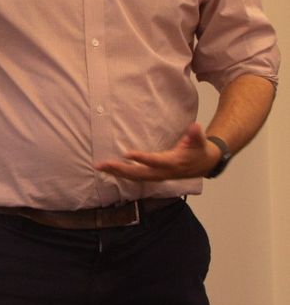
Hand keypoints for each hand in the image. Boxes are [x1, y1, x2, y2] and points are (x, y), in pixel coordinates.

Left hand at [95, 122, 222, 181]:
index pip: (155, 162)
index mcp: (173, 163)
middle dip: (120, 169)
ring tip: (99, 167)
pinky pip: (135, 178)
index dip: (142, 158)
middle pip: (139, 173)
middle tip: (103, 164)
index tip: (127, 154)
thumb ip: (196, 135)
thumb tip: (195, 126)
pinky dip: (121, 175)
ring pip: (134, 177)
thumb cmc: (199, 150)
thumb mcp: (199, 141)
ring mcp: (157, 176)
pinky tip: (108, 171)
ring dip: (116, 173)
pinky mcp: (153, 177)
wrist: (204, 165)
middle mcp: (163, 173)